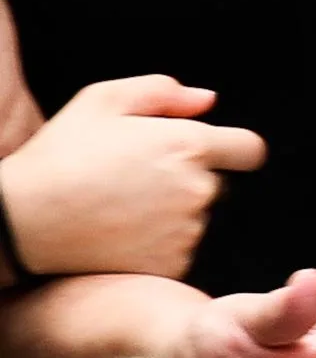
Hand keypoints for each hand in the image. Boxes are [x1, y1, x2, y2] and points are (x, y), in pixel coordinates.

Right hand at [0, 75, 265, 278]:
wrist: (22, 222)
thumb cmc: (61, 156)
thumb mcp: (101, 102)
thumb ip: (163, 92)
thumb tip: (209, 101)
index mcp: (190, 144)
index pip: (251, 149)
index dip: (235, 150)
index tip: (214, 155)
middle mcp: (199, 189)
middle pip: (220, 185)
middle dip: (193, 179)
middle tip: (139, 181)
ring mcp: (189, 230)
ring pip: (198, 218)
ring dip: (174, 213)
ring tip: (122, 207)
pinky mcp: (174, 264)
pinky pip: (181, 250)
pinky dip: (160, 244)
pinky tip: (122, 234)